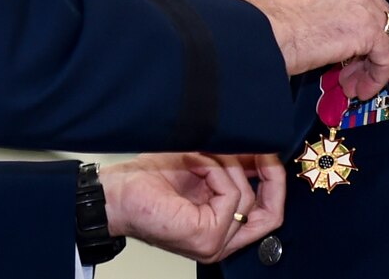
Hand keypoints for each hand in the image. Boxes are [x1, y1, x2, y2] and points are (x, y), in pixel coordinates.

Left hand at [100, 153, 284, 262]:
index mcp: (220, 227)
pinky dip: (215, 171)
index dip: (273, 180)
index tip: (270, 150)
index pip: (266, 213)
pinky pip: (231, 196)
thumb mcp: (199, 165)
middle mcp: (221, 240)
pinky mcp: (206, 236)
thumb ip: (230, 164)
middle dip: (272, 177)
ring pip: (247, 198)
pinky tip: (195, 163)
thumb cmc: (145, 181)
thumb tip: (261, 146)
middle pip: (271, 215)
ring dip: (226, 164)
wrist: (114, 192)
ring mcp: (214, 243)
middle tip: (264, 149)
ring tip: (199, 155)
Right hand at [237, 0, 388, 99]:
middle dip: (367, 49)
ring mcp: (364, 5)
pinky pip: (385, 56)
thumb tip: (333, 29)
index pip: (365, 2)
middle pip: (380, 19)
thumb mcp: (302, 1)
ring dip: (369, 65)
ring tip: (349, 84)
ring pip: (385, 38)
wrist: (261, 30)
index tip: (351, 51)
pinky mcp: (367, 30)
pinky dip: (375, 76)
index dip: (361, 31)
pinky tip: (357, 88)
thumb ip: (326, 9)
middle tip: (350, 71)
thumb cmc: (267, 19)